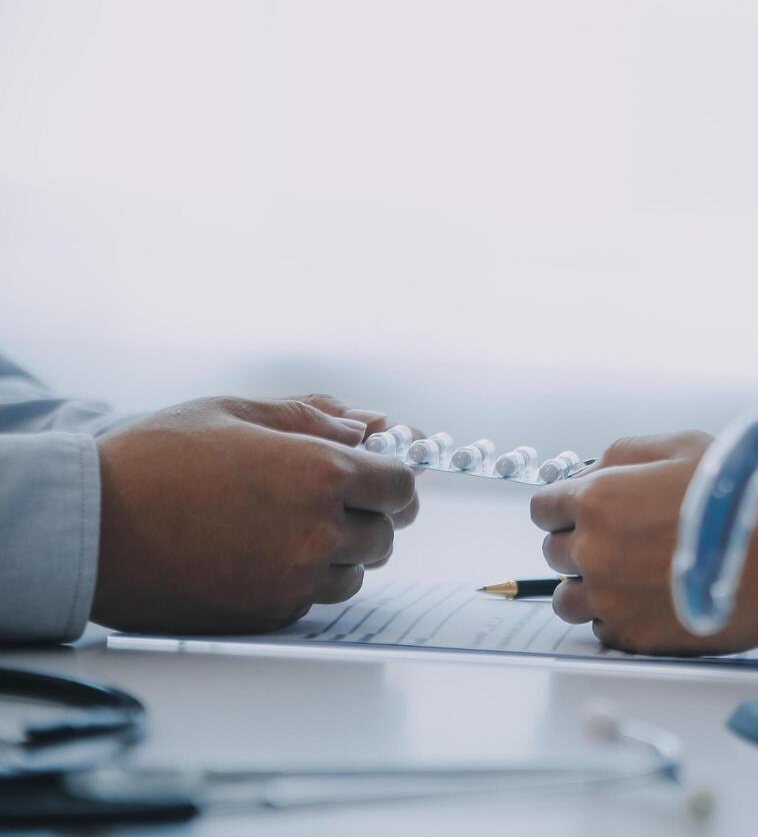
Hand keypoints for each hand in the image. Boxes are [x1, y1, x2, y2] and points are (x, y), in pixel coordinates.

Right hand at [93, 395, 418, 633]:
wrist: (88, 527)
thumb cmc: (155, 460)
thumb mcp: (236, 413)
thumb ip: (312, 418)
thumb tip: (363, 426)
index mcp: (320, 472)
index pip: (400, 485)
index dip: (394, 480)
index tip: (381, 478)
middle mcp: (318, 530)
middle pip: (384, 532)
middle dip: (367, 514)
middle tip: (331, 500)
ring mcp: (294, 578)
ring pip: (353, 572)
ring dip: (338, 552)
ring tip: (285, 527)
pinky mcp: (268, 613)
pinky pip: (313, 599)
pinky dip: (302, 580)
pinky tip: (260, 555)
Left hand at [530, 431, 757, 655]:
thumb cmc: (745, 496)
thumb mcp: (683, 445)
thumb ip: (625, 453)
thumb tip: (593, 470)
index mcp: (599, 499)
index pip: (544, 507)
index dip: (566, 505)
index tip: (583, 510)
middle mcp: (595, 552)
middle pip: (555, 551)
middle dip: (582, 541)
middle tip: (625, 538)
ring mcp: (612, 600)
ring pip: (569, 599)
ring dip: (591, 585)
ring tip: (633, 574)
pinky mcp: (635, 637)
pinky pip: (603, 629)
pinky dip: (619, 616)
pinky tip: (654, 598)